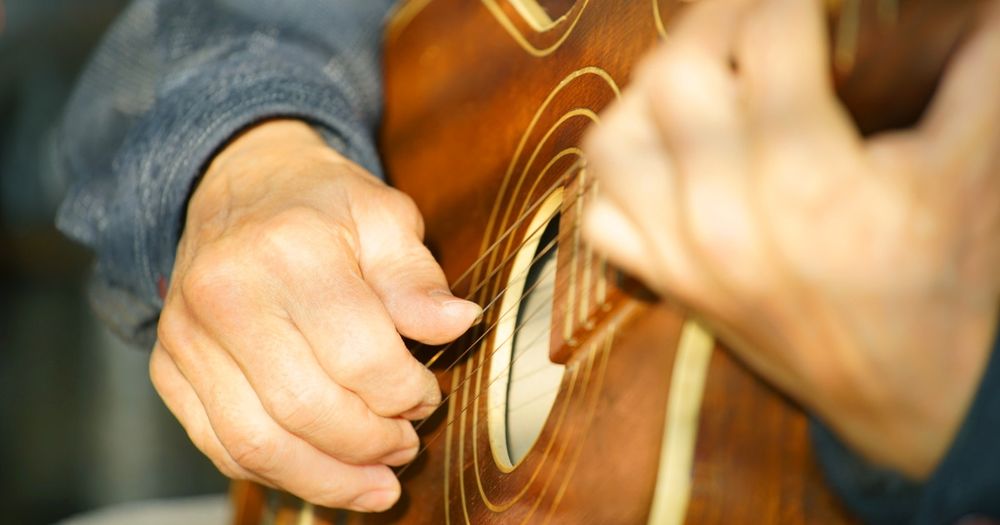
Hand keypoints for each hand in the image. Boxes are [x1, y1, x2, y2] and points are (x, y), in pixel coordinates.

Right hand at [150, 120, 480, 510]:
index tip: (427, 397)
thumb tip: (458, 323)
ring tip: (375, 484)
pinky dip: (277, 473)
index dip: (406, 394)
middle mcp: (225, 295)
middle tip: (406, 445)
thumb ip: (417, 278)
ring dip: (327, 479)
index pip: (360, 357)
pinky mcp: (168, 369)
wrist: (237, 184)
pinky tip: (321, 471)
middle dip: (371, 444)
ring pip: (257, 445)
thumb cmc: (321, 204)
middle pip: (306, 409)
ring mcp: (186, 337)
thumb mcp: (384, 217)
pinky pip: (220, 446)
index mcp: (289, 251)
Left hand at [583, 0, 999, 478]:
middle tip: (756, 12)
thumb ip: (977, 72)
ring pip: (616, 138)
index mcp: (808, 179)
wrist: (910, 399)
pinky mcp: (667, 284)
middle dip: (716, 19)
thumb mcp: (973, 172)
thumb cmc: (944, 286)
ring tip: (704, 75)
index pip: (770, 34)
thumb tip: (981, 4)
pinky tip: (664, 154)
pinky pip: (600, 215)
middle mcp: (725, 215)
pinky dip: (619, 174)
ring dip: (651, 90)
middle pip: (675, 73)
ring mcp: (682, 255)